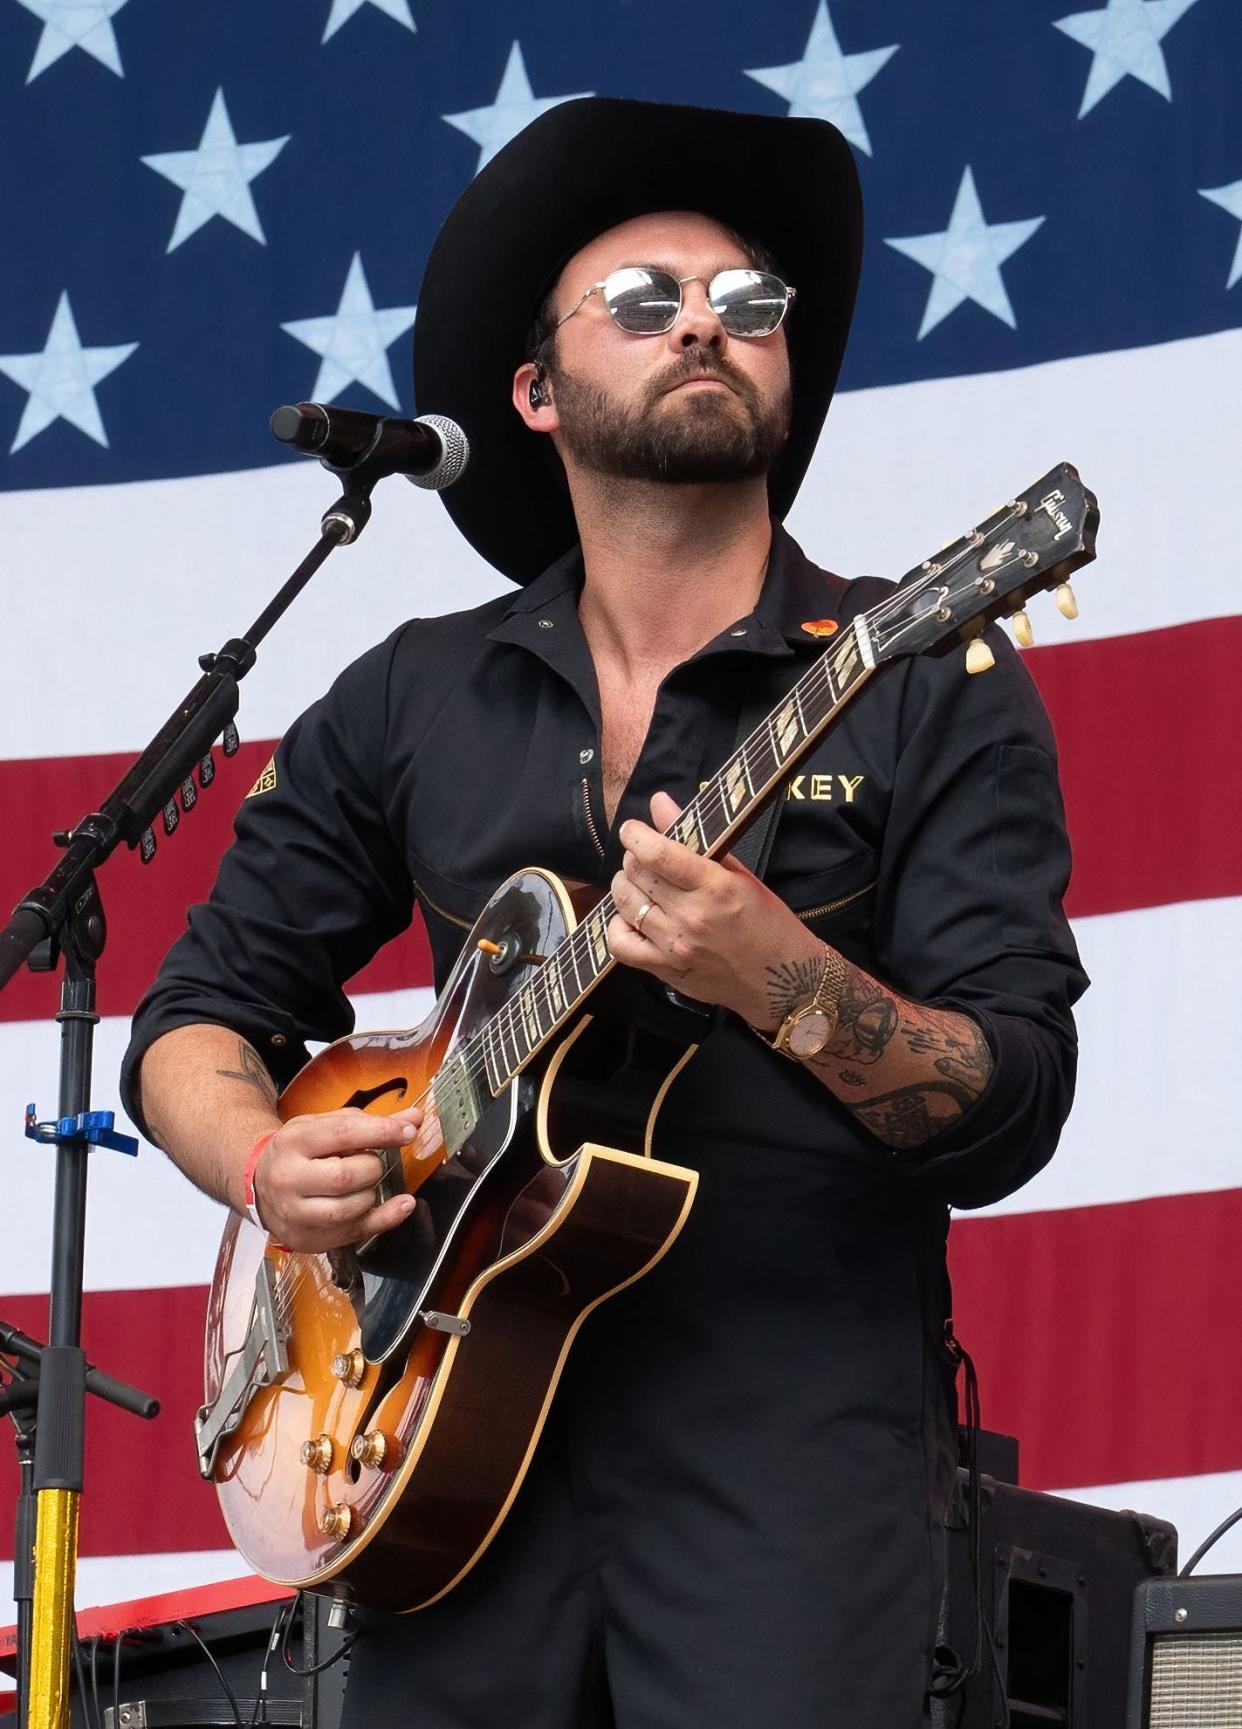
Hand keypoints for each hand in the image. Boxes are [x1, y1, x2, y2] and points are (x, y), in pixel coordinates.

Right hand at [251, 1104, 435, 1251]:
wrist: (259, 1184)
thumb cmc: (300, 1152)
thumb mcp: (325, 1127)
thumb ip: (369, 1123)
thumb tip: (413, 1120)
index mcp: (293, 1142)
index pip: (343, 1135)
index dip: (381, 1132)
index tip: (408, 1131)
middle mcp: (288, 1179)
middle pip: (344, 1177)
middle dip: (371, 1168)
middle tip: (371, 1163)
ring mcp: (294, 1213)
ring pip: (348, 1209)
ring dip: (370, 1193)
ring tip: (363, 1183)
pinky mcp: (306, 1238)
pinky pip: (354, 1232)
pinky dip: (386, 1219)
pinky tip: (401, 1205)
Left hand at [607, 790, 820, 1028]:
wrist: (782, 982)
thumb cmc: (768, 924)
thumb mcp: (741, 876)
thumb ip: (698, 840)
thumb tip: (660, 803)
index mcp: (715, 887)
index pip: (658, 854)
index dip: (635, 835)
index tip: (631, 829)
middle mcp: (692, 916)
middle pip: (637, 875)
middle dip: (633, 859)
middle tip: (642, 858)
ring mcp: (675, 946)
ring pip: (626, 904)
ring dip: (625, 886)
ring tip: (638, 883)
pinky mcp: (666, 970)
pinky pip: (620, 945)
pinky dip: (618, 925)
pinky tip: (632, 917)